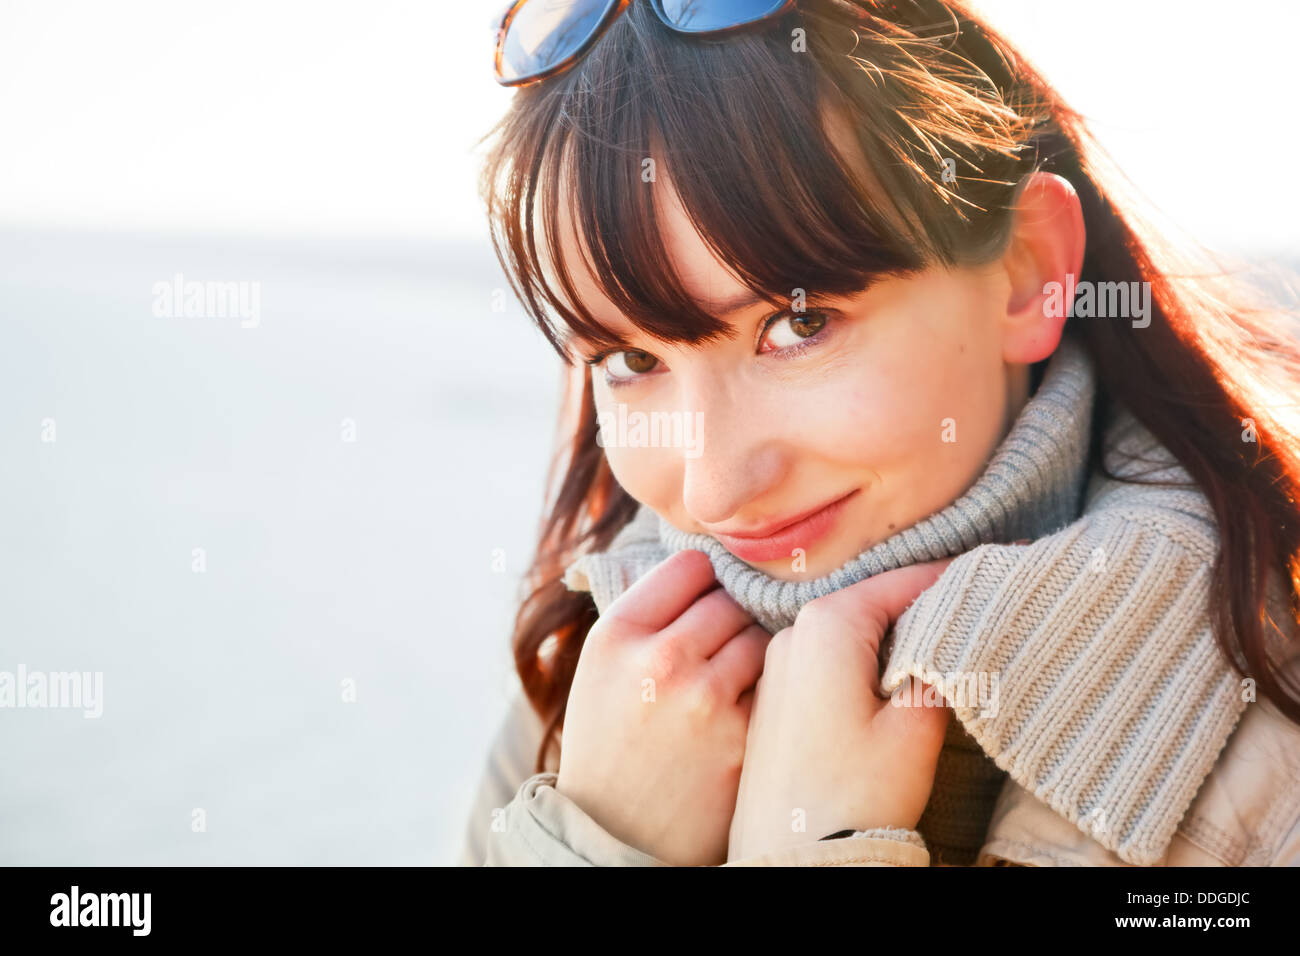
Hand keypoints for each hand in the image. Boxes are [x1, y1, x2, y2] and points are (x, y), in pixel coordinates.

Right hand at [556, 549, 769, 865]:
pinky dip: (770, 695)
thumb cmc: (612, 745)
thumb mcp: (601, 669)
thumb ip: (646, 614)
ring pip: (761, 638)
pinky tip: (752, 713)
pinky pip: (778, 685)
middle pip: (731, 600)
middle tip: (719, 651)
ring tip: (731, 685)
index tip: (703, 604)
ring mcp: (706, 701)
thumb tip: (708, 563)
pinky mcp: (745, 739)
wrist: (616, 837)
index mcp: (618, 635)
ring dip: (755, 655)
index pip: (692, 565)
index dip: (704, 583)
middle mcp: (660, 660)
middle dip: (731, 622)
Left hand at [727, 559, 953, 860]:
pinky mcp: (776, 696)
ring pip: (852, 630)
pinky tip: (898, 679)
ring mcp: (778, 664)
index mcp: (828, 625)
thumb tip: (955, 629)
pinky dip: (867, 660)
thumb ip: (938, 666)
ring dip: (896, 635)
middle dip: (926, 604)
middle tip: (980, 606)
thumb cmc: (853, 797)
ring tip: (947, 645)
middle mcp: (793, 632)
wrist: (791, 858)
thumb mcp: (915, 729)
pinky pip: (828, 659)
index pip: (905, 580)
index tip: (1000, 570)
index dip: (957, 577)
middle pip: (875, 600)